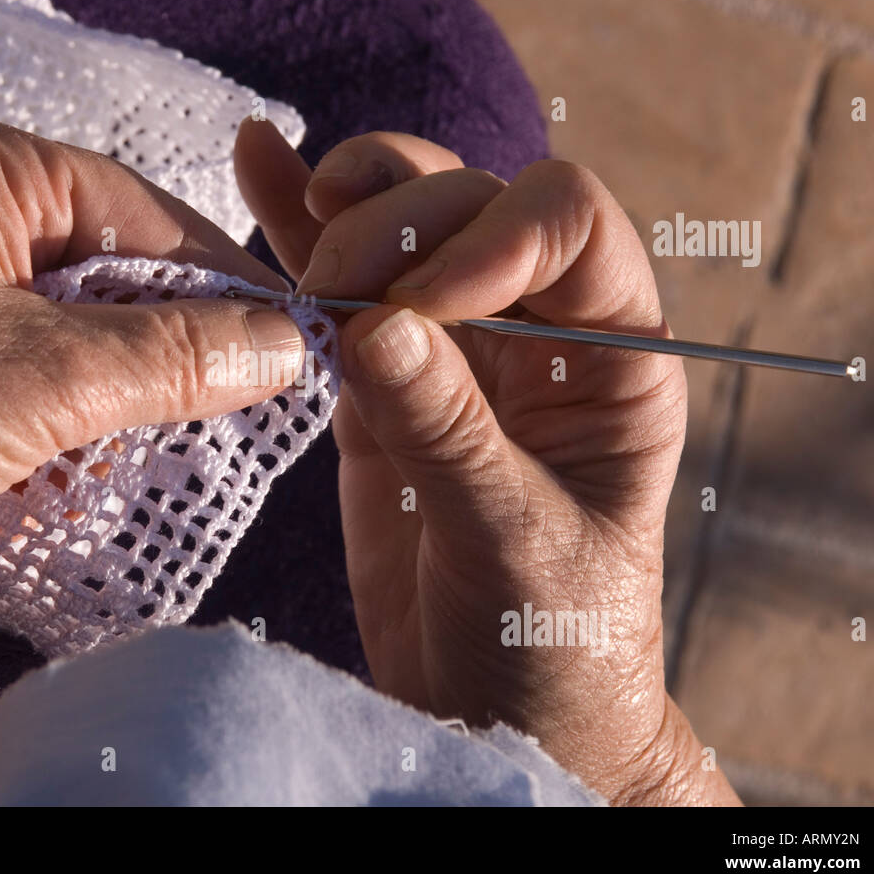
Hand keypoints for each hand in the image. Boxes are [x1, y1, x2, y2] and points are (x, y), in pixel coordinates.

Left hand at [0, 112, 302, 684]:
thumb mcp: (45, 378)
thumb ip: (175, 354)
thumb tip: (283, 344)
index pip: (139, 209)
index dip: (221, 277)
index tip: (291, 335)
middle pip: (111, 272)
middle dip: (161, 349)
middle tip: (229, 403)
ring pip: (76, 332)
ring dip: (110, 399)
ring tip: (121, 452)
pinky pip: (32, 375)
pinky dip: (62, 426)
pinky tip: (64, 475)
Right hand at [235, 120, 738, 804]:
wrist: (497, 710)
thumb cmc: (549, 642)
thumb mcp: (516, 543)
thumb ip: (451, 433)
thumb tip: (377, 326)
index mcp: (615, 360)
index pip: (570, 228)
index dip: (494, 236)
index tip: (421, 301)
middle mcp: (540, 334)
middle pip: (474, 209)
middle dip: (401, 227)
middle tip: (334, 285)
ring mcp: (455, 352)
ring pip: (406, 229)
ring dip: (350, 206)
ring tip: (302, 203)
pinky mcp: (380, 382)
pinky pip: (342, 293)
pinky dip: (297, 233)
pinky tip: (258, 164)